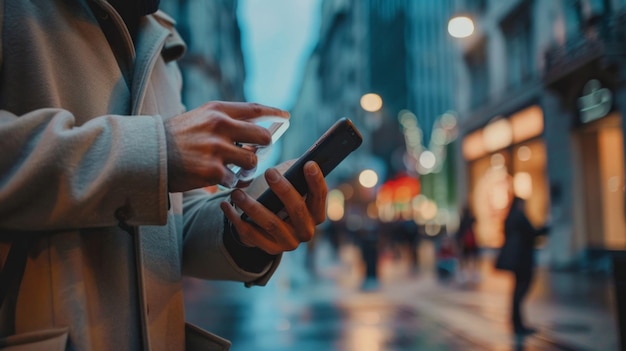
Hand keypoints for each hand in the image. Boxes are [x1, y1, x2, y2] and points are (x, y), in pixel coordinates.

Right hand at [163, 101, 288, 191]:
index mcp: (217, 110)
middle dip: (263, 147)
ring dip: (246, 168)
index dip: (274, 113)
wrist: (147, 155)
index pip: (255, 109)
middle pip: (263, 137)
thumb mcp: (200, 118)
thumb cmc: (177, 137)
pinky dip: (230, 182)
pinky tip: (220, 179)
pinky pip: (234, 179)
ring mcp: (216, 149)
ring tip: (235, 168)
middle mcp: (220, 126)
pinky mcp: (212, 172)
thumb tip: (260, 131)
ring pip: (252, 161)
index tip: (286, 117)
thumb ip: (227, 121)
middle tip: (256, 151)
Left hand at [220, 161, 327, 254]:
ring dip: (252, 206)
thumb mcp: (290, 183)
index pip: (320, 196)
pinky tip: (226, 205)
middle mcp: (306, 230)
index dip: (316, 180)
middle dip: (284, 189)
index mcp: (316, 213)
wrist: (265, 225)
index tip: (309, 163)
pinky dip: (236, 219)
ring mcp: (288, 242)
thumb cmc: (279, 196)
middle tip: (270, 172)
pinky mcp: (270, 249)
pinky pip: (251, 234)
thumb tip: (297, 160)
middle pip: (298, 210)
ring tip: (236, 193)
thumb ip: (294, 172)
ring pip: (271, 223)